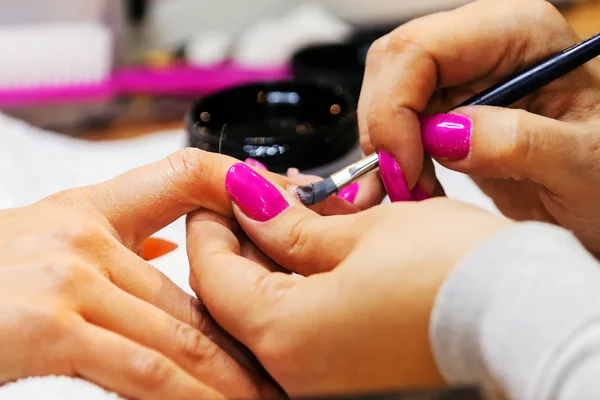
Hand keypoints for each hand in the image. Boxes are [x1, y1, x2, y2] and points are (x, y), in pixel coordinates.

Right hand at [0, 149, 354, 398]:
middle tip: (300, 359)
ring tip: (276, 397)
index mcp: (91, 209)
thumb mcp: (47, 245)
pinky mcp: (50, 325)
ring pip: (184, 335)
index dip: (249, 181)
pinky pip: (144, 371)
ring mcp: (70, 277)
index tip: (299, 203)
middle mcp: (86, 235)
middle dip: (256, 332)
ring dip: (238, 376)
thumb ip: (116, 246)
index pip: (187, 172)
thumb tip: (173, 253)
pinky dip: (192, 396)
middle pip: (201, 291)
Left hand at [187, 163, 510, 395]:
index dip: (210, 225)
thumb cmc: (459, 275)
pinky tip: (321, 256)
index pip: (214, 276)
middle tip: (259, 198)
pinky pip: (306, 336)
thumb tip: (247, 201)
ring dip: (274, 265)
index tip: (217, 191)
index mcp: (288, 336)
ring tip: (295, 217)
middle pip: (238, 300)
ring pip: (272, 316)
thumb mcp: (364, 232)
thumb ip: (291, 225)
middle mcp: (299, 376)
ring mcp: (328, 384)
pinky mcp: (355, 381)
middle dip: (243, 242)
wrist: (529, 320)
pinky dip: (303, 293)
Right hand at [359, 0, 599, 251]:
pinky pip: (397, 124)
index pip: (423, 47)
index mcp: (520, 33)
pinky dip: (392, 161)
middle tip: (400, 183)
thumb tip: (444, 135)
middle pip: (393, 64)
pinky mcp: (448, 109)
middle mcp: (483, 47)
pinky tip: (411, 188)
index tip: (404, 166)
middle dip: (383, 127)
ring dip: (384, 148)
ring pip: (385, 94)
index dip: (395, 106)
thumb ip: (520, 143)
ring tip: (411, 192)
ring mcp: (462, 77)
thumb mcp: (584, 164)